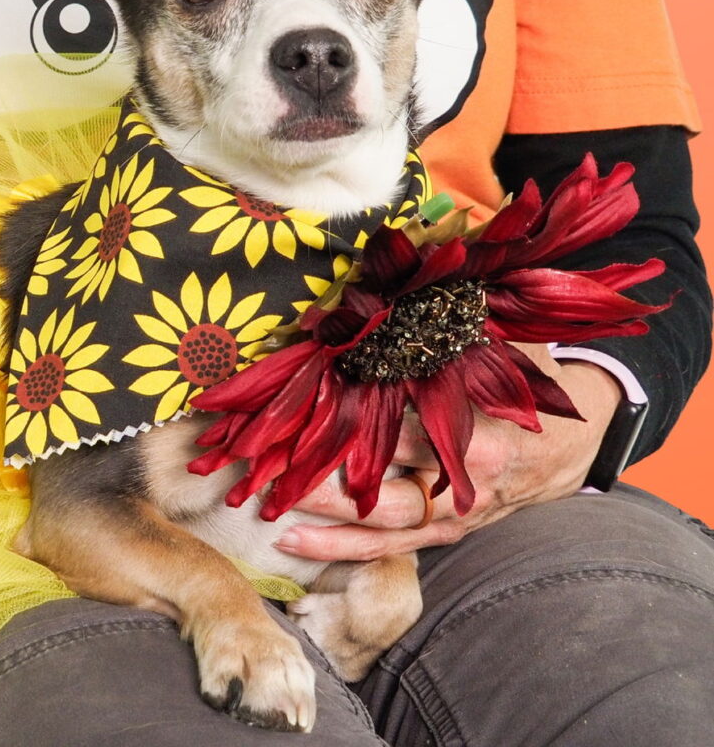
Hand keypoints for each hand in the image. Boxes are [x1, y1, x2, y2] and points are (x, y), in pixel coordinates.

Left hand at [274, 345, 621, 561]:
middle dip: (326, 483)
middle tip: (272, 469)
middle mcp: (462, 484)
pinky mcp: (444, 533)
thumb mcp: (504, 349)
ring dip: (325, 521)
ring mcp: (452, 515)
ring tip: (270, 512)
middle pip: (386, 490)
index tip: (305, 406)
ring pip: (382, 527)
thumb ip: (454, 330)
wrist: (573, 445)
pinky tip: (294, 541)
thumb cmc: (528, 385)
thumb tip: (394, 295)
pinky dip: (344, 548)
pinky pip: (390, 549)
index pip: (405, 431)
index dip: (354, 420)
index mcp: (479, 437)